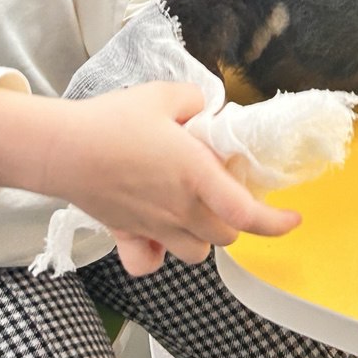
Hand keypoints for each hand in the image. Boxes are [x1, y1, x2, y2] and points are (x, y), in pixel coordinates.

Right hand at [0, 82, 300, 272]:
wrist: (63, 148)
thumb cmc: (113, 120)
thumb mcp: (164, 94)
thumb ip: (194, 101)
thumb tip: (206, 111)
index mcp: (196, 175)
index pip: (247, 214)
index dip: (277, 222)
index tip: (293, 217)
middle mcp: (180, 209)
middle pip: (226, 235)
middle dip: (236, 216)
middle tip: (226, 187)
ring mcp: (155, 227)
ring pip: (197, 252)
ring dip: (205, 234)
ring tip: (194, 204)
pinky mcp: (129, 235)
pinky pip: (152, 263)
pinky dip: (160, 255)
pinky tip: (158, 233)